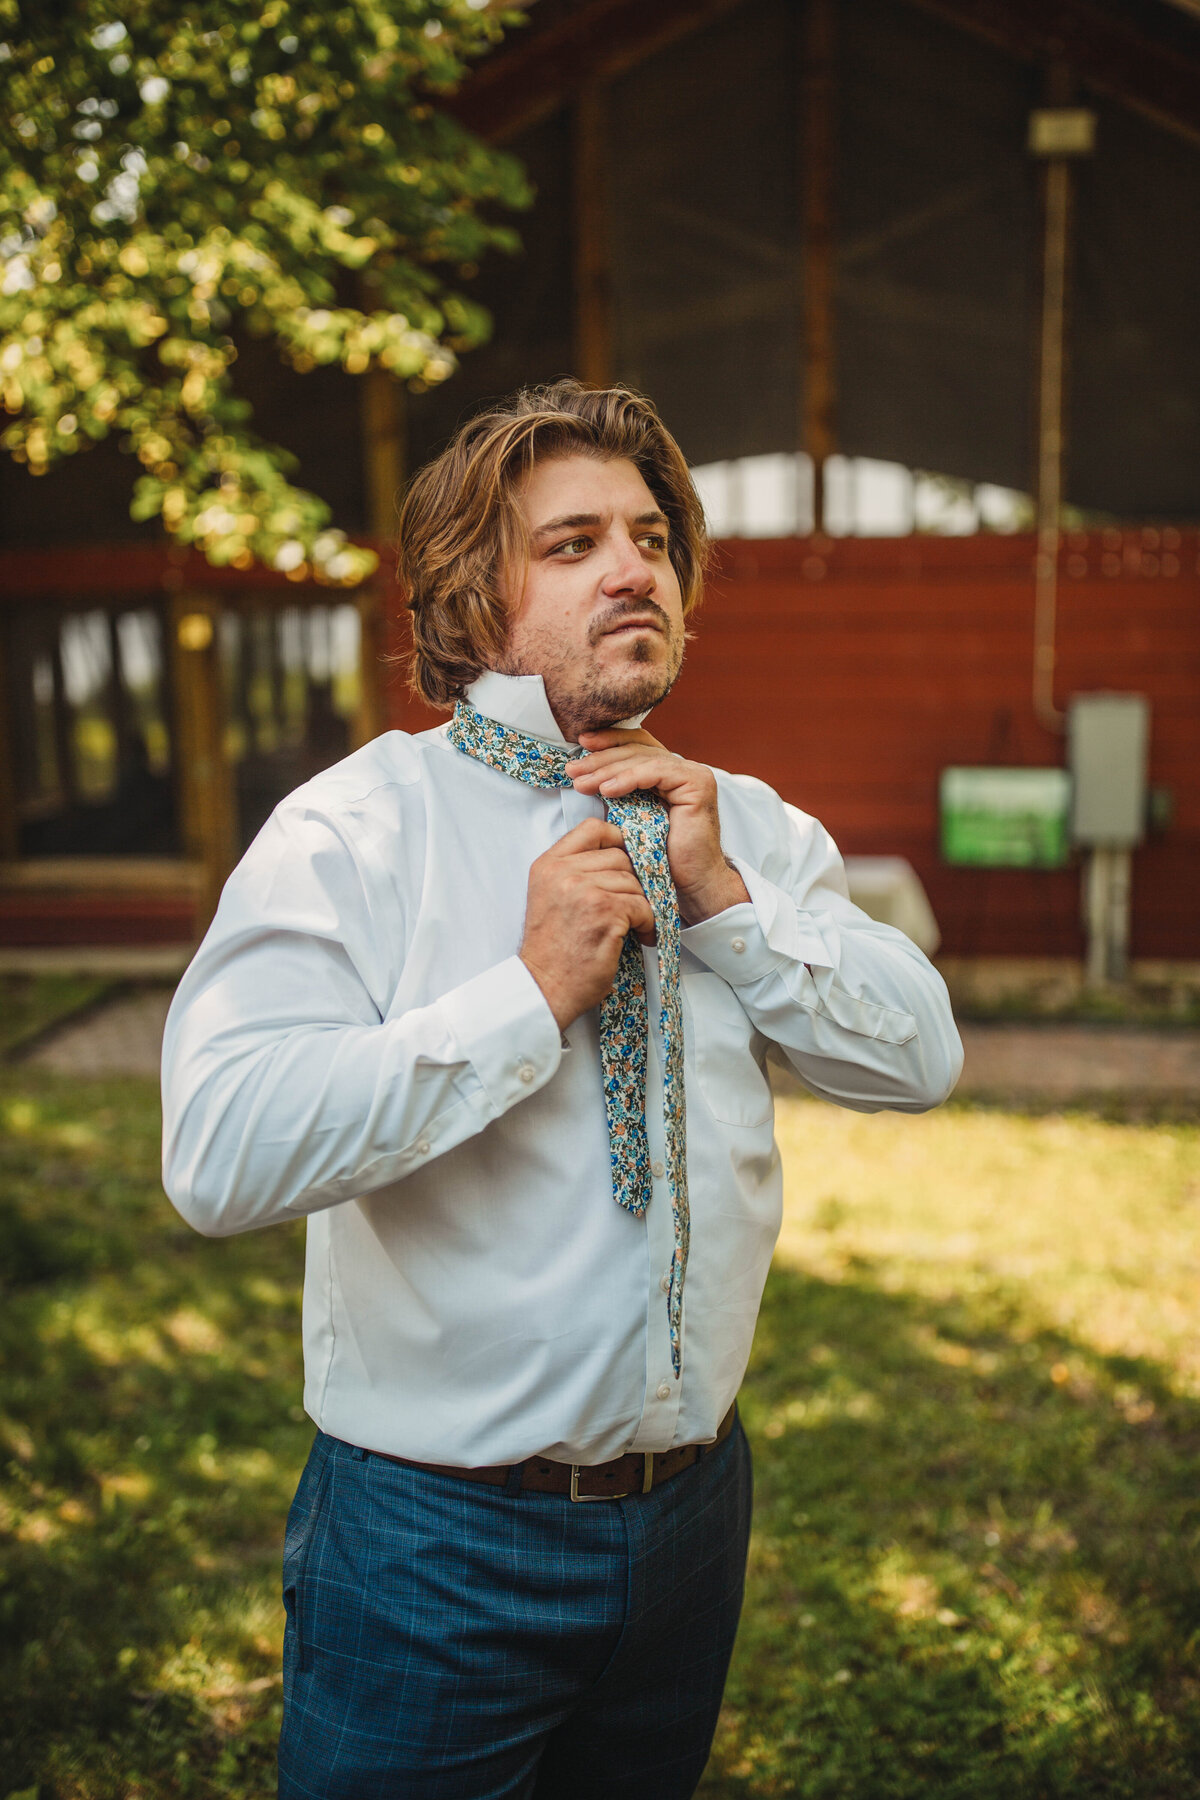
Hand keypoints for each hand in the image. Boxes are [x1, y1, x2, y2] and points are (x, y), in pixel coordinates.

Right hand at [519, 819, 656, 1030]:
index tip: (622, 866)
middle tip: (630, 906)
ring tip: (632, 925)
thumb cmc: (553, 948)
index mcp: (548, 864)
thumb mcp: (551, 896)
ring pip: (633, 881)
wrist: (545, 986)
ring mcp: (584, 890)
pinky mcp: (604, 912)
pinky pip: (642, 905)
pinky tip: (638, 936)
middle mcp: (563, 872)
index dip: (617, 841)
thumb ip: (574, 870)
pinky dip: (646, 923)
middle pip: (619, 856)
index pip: (593, 829)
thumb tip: (618, 851)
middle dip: (631, 882)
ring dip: (639, 905)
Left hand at [565, 729, 749, 925]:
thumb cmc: (660, 857)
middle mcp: (682, 768)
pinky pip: (657, 772)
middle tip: (572, 769)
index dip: (609, 741)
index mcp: (667, 773)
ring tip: (582, 782)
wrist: (689, 884)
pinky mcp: (698, 783)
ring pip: (643, 759)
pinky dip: (630, 778)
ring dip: (608, 770)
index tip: (580, 744)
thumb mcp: (629, 817)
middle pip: (636, 750)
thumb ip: (616, 792)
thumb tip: (581, 774)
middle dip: (601, 759)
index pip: (636, 745)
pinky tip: (607, 789)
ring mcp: (692, 773)